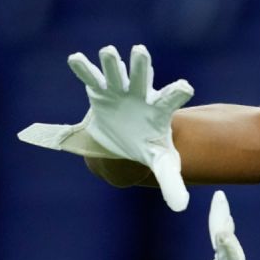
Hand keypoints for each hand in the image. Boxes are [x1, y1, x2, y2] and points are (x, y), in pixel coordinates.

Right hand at [16, 44, 193, 211]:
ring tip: (107, 51)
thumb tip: (181, 207)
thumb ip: (172, 181)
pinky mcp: (101, 90)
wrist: (125, 140)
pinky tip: (75, 58)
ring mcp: (120, 90)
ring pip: (115, 73)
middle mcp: (140, 94)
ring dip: (111, 63)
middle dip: (140, 65)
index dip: (177, 91)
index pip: (171, 98)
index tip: (185, 86)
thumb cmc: (147, 146)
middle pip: (142, 77)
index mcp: (158, 109)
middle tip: (140, 52)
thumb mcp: (161, 163)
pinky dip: (83, 68)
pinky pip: (90, 77)